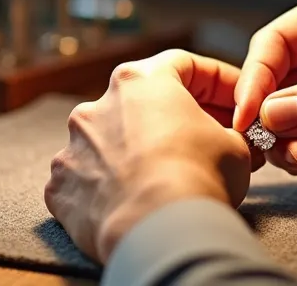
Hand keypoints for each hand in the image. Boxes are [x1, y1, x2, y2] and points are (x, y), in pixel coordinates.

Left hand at [45, 50, 258, 261]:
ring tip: (167, 179)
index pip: (184, 66)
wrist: (157, 230)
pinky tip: (133, 203)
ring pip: (111, 142)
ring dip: (138, 154)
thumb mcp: (236, 146)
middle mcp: (98, 105)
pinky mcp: (60, 186)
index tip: (236, 101)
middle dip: (176, 121)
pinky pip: (89, 180)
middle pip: (143, 104)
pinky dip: (110, 188)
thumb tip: (232, 141)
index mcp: (140, 81)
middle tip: (209, 141)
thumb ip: (228, 133)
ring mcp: (73, 146)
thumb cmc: (197, 176)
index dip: (218, 81)